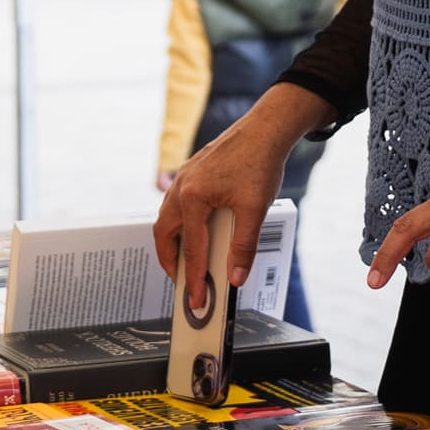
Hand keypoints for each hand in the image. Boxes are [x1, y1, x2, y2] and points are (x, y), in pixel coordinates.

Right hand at [153, 92, 313, 312]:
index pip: (191, 249)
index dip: (194, 279)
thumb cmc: (260, 163)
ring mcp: (184, 178)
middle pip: (164, 234)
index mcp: (193, 198)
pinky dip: (179, 223)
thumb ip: (243, 247)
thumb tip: (235, 277)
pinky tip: (193, 229)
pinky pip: (176, 204)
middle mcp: (182, 187)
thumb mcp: (255, 209)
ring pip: (167, 217)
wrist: (265, 129)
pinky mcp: (192, 172)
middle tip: (181, 282)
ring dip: (172, 242)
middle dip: (170, 261)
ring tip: (185, 260)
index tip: (196, 300)